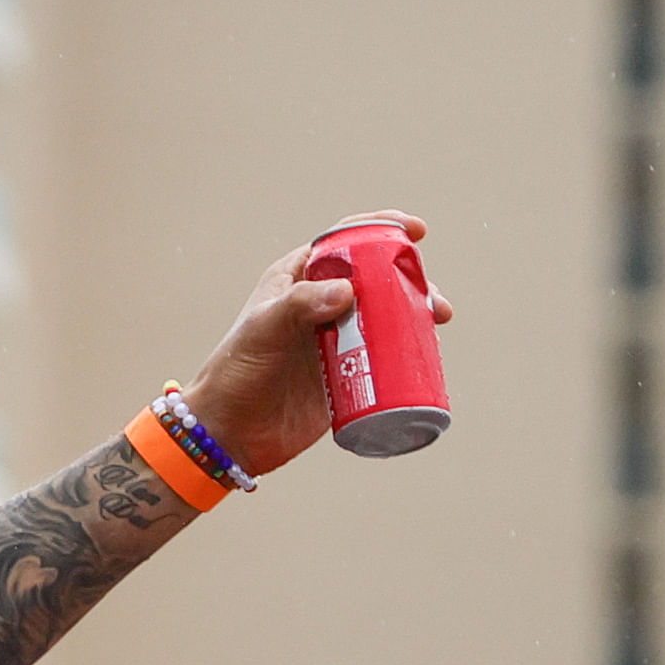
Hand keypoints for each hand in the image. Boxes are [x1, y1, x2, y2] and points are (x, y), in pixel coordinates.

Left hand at [181, 218, 454, 478]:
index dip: (382, 228)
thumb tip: (348, 291)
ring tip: (436, 322)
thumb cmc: (235, 375)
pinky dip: (410, 351)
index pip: (345, 240)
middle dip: (411, 279)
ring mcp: (336, 340)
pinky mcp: (347, 375)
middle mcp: (321, 303)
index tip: (415, 231)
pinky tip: (428, 354)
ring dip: (417, 314)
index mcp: (298, 278)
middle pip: (377, 278)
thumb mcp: (263, 331)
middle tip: (431, 298)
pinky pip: (386, 356)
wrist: (228, 435)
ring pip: (388, 316)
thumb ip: (299, 306)